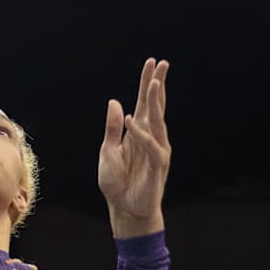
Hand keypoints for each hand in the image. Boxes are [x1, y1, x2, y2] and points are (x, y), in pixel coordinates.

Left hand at [98, 58, 171, 237]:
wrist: (124, 207)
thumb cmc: (116, 181)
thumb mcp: (108, 150)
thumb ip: (112, 128)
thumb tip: (115, 102)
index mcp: (138, 131)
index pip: (144, 103)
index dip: (147, 83)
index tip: (152, 63)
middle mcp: (150, 137)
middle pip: (155, 106)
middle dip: (158, 84)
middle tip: (162, 63)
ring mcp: (157, 149)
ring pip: (158, 121)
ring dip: (155, 102)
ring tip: (153, 83)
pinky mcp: (158, 165)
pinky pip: (151, 146)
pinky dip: (140, 134)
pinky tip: (131, 120)